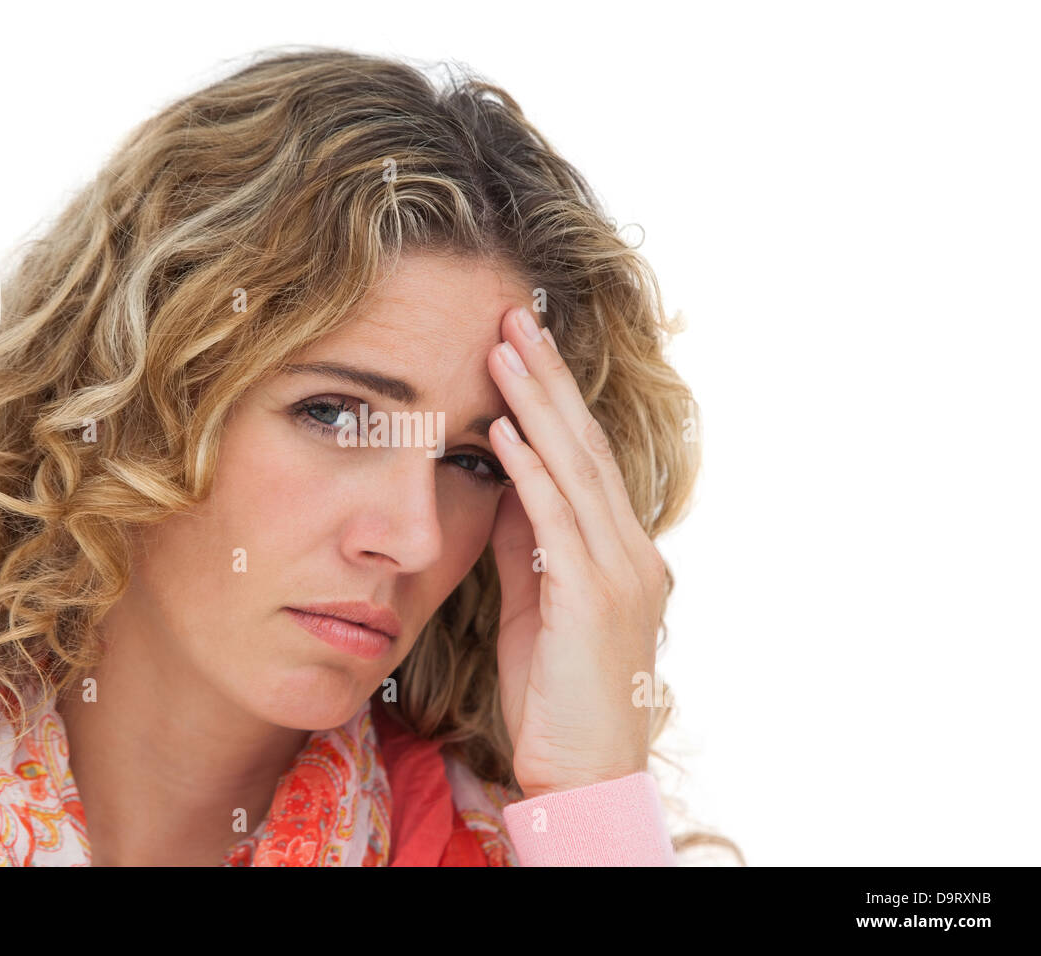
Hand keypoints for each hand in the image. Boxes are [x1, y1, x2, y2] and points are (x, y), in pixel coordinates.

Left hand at [486, 305, 668, 798]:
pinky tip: (500, 432)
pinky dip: (529, 473)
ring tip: (504, 349)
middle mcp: (630, 551)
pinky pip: (557, 522)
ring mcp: (619, 572)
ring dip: (536, 405)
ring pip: (575, 469)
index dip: (552, 399)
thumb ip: (524, 544)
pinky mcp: (594, 600)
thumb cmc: (557, 696)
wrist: (583, 775)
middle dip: (547, 378)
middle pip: (584, 446)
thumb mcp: (533, 605)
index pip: (582, 458)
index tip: (519, 347)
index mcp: (619, 550)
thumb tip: (500, 484)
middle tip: (515, 316)